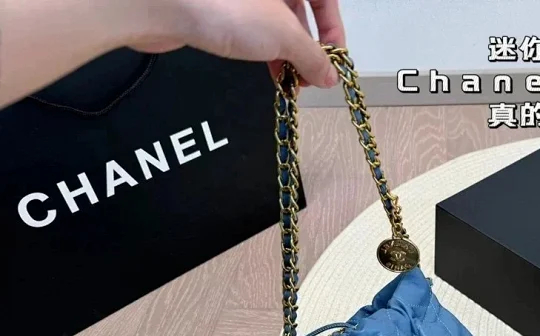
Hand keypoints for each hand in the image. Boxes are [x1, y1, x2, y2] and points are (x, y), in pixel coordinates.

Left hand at [133, 0, 345, 87]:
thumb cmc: (230, 9)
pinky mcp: (222, 7)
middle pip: (301, 9)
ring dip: (289, 52)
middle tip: (310, 78)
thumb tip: (330, 77)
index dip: (334, 31)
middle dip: (310, 46)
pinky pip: (254, 27)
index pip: (326, 0)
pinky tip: (270, 72)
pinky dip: (267, 49)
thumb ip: (313, 56)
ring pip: (277, 21)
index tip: (333, 63)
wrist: (164, 5)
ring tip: (291, 81)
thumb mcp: (285, 35)